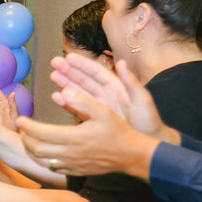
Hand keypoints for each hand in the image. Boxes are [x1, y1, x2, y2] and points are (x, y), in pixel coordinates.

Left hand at [16, 88, 158, 178]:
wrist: (129, 155)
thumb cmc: (117, 131)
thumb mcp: (102, 110)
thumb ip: (82, 100)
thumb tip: (63, 91)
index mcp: (73, 137)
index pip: (41, 133)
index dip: (28, 127)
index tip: (21, 120)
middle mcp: (69, 153)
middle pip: (36, 149)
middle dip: (25, 139)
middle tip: (21, 129)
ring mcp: (70, 164)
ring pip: (41, 161)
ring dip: (30, 151)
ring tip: (27, 140)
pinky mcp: (74, 171)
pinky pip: (51, 168)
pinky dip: (41, 160)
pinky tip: (41, 152)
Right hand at [50, 54, 168, 138]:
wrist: (145, 143)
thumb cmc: (148, 121)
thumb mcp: (142, 99)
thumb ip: (131, 82)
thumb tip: (122, 62)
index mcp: (116, 87)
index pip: (97, 72)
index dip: (83, 64)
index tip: (69, 57)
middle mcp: (105, 94)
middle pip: (84, 79)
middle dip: (69, 71)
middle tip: (54, 63)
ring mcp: (98, 106)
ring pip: (78, 92)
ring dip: (65, 83)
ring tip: (53, 76)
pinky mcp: (93, 119)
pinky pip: (77, 108)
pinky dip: (67, 102)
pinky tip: (57, 97)